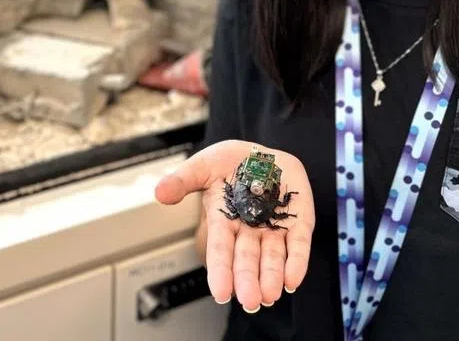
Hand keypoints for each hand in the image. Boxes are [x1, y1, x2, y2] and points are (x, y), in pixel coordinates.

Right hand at [154, 140, 314, 310]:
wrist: (263, 154)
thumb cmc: (231, 163)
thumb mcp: (202, 166)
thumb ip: (182, 180)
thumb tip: (159, 193)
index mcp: (224, 221)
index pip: (220, 250)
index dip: (220, 271)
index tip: (219, 293)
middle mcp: (248, 231)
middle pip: (247, 259)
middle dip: (247, 281)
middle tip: (249, 302)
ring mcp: (274, 229)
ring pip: (272, 258)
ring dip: (271, 277)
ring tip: (269, 295)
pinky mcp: (299, 223)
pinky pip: (298, 245)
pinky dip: (297, 262)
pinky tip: (292, 280)